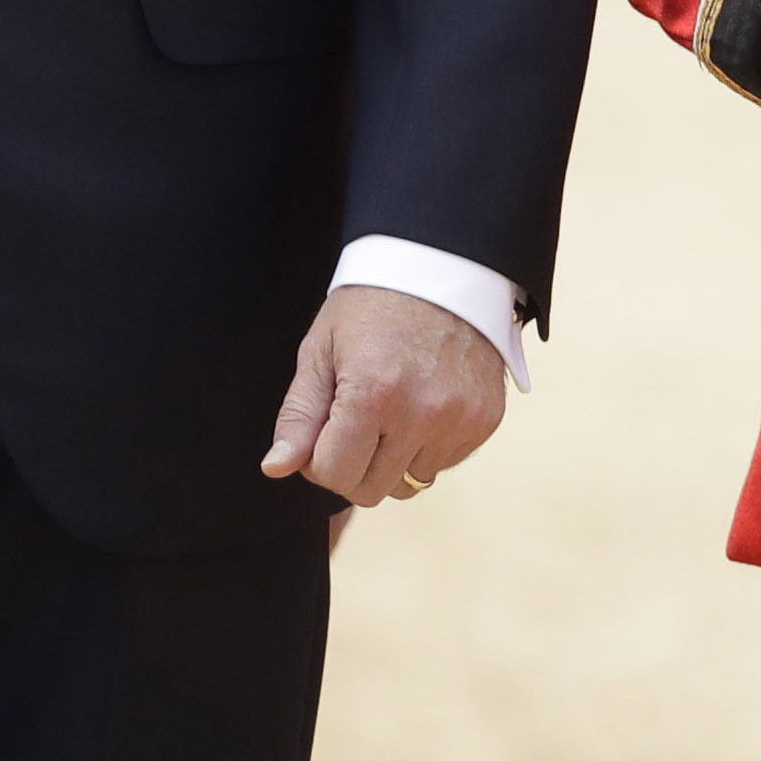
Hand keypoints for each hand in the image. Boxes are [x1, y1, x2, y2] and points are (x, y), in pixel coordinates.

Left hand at [261, 287, 505, 508]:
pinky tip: (419, 405)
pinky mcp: (485, 421)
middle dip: (350, 466)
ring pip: (409, 484)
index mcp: (373, 394)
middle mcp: (422, 414)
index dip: (316, 460)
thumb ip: (299, 414)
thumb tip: (276, 468)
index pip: (334, 475)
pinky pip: (443, 465)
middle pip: (371, 490)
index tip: (320, 431)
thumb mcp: (320, 349)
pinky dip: (425, 448)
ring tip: (388, 410)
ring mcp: (459, 421)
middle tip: (349, 424)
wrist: (442, 269)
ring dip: (390, 460)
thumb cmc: (371, 304)